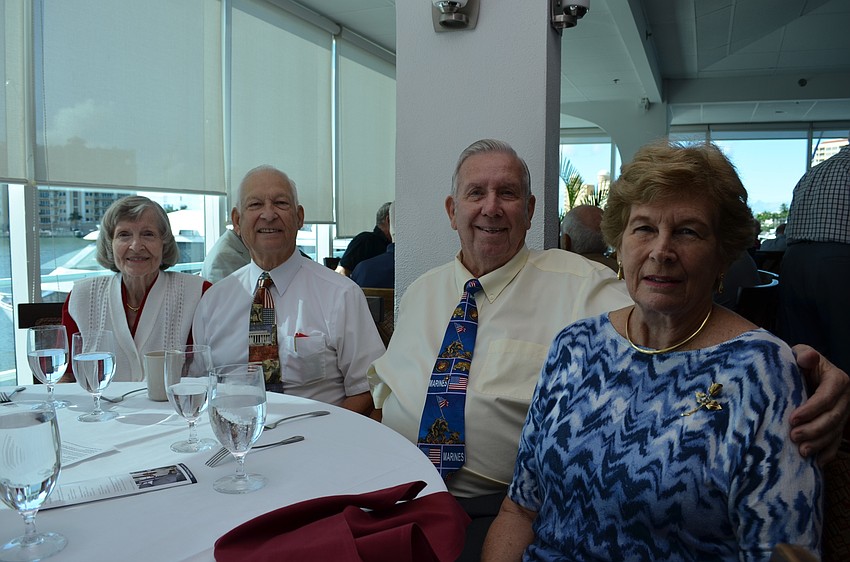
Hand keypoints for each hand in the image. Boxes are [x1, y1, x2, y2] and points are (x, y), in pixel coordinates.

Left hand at [789, 344, 849, 464]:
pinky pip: (837, 442)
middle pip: (833, 418)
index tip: (793, 418)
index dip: (811, 409)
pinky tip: (817, 463)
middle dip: (814, 429)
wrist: (803, 373)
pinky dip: (828, 453)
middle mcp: (845, 398)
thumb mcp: (800, 354)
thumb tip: (808, 357)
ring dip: (819, 444)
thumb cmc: (799, 363)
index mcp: (837, 380)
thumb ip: (804, 356)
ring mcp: (844, 413)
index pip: (827, 397)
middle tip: (794, 436)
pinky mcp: (839, 425)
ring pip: (835, 432)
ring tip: (801, 451)